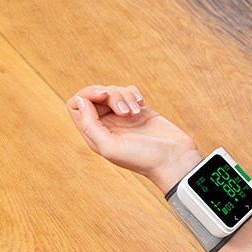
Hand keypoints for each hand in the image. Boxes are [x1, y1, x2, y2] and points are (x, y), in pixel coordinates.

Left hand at [67, 85, 202, 191]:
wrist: (174, 159)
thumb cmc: (144, 158)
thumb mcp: (110, 146)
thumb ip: (89, 125)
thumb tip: (80, 100)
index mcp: (94, 134)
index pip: (77, 105)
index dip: (87, 95)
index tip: (104, 96)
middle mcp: (107, 124)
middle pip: (96, 95)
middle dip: (110, 95)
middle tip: (124, 110)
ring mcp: (124, 117)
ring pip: (113, 91)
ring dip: (124, 96)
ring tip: (136, 112)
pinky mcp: (140, 111)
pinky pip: (129, 92)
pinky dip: (134, 93)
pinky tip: (141, 104)